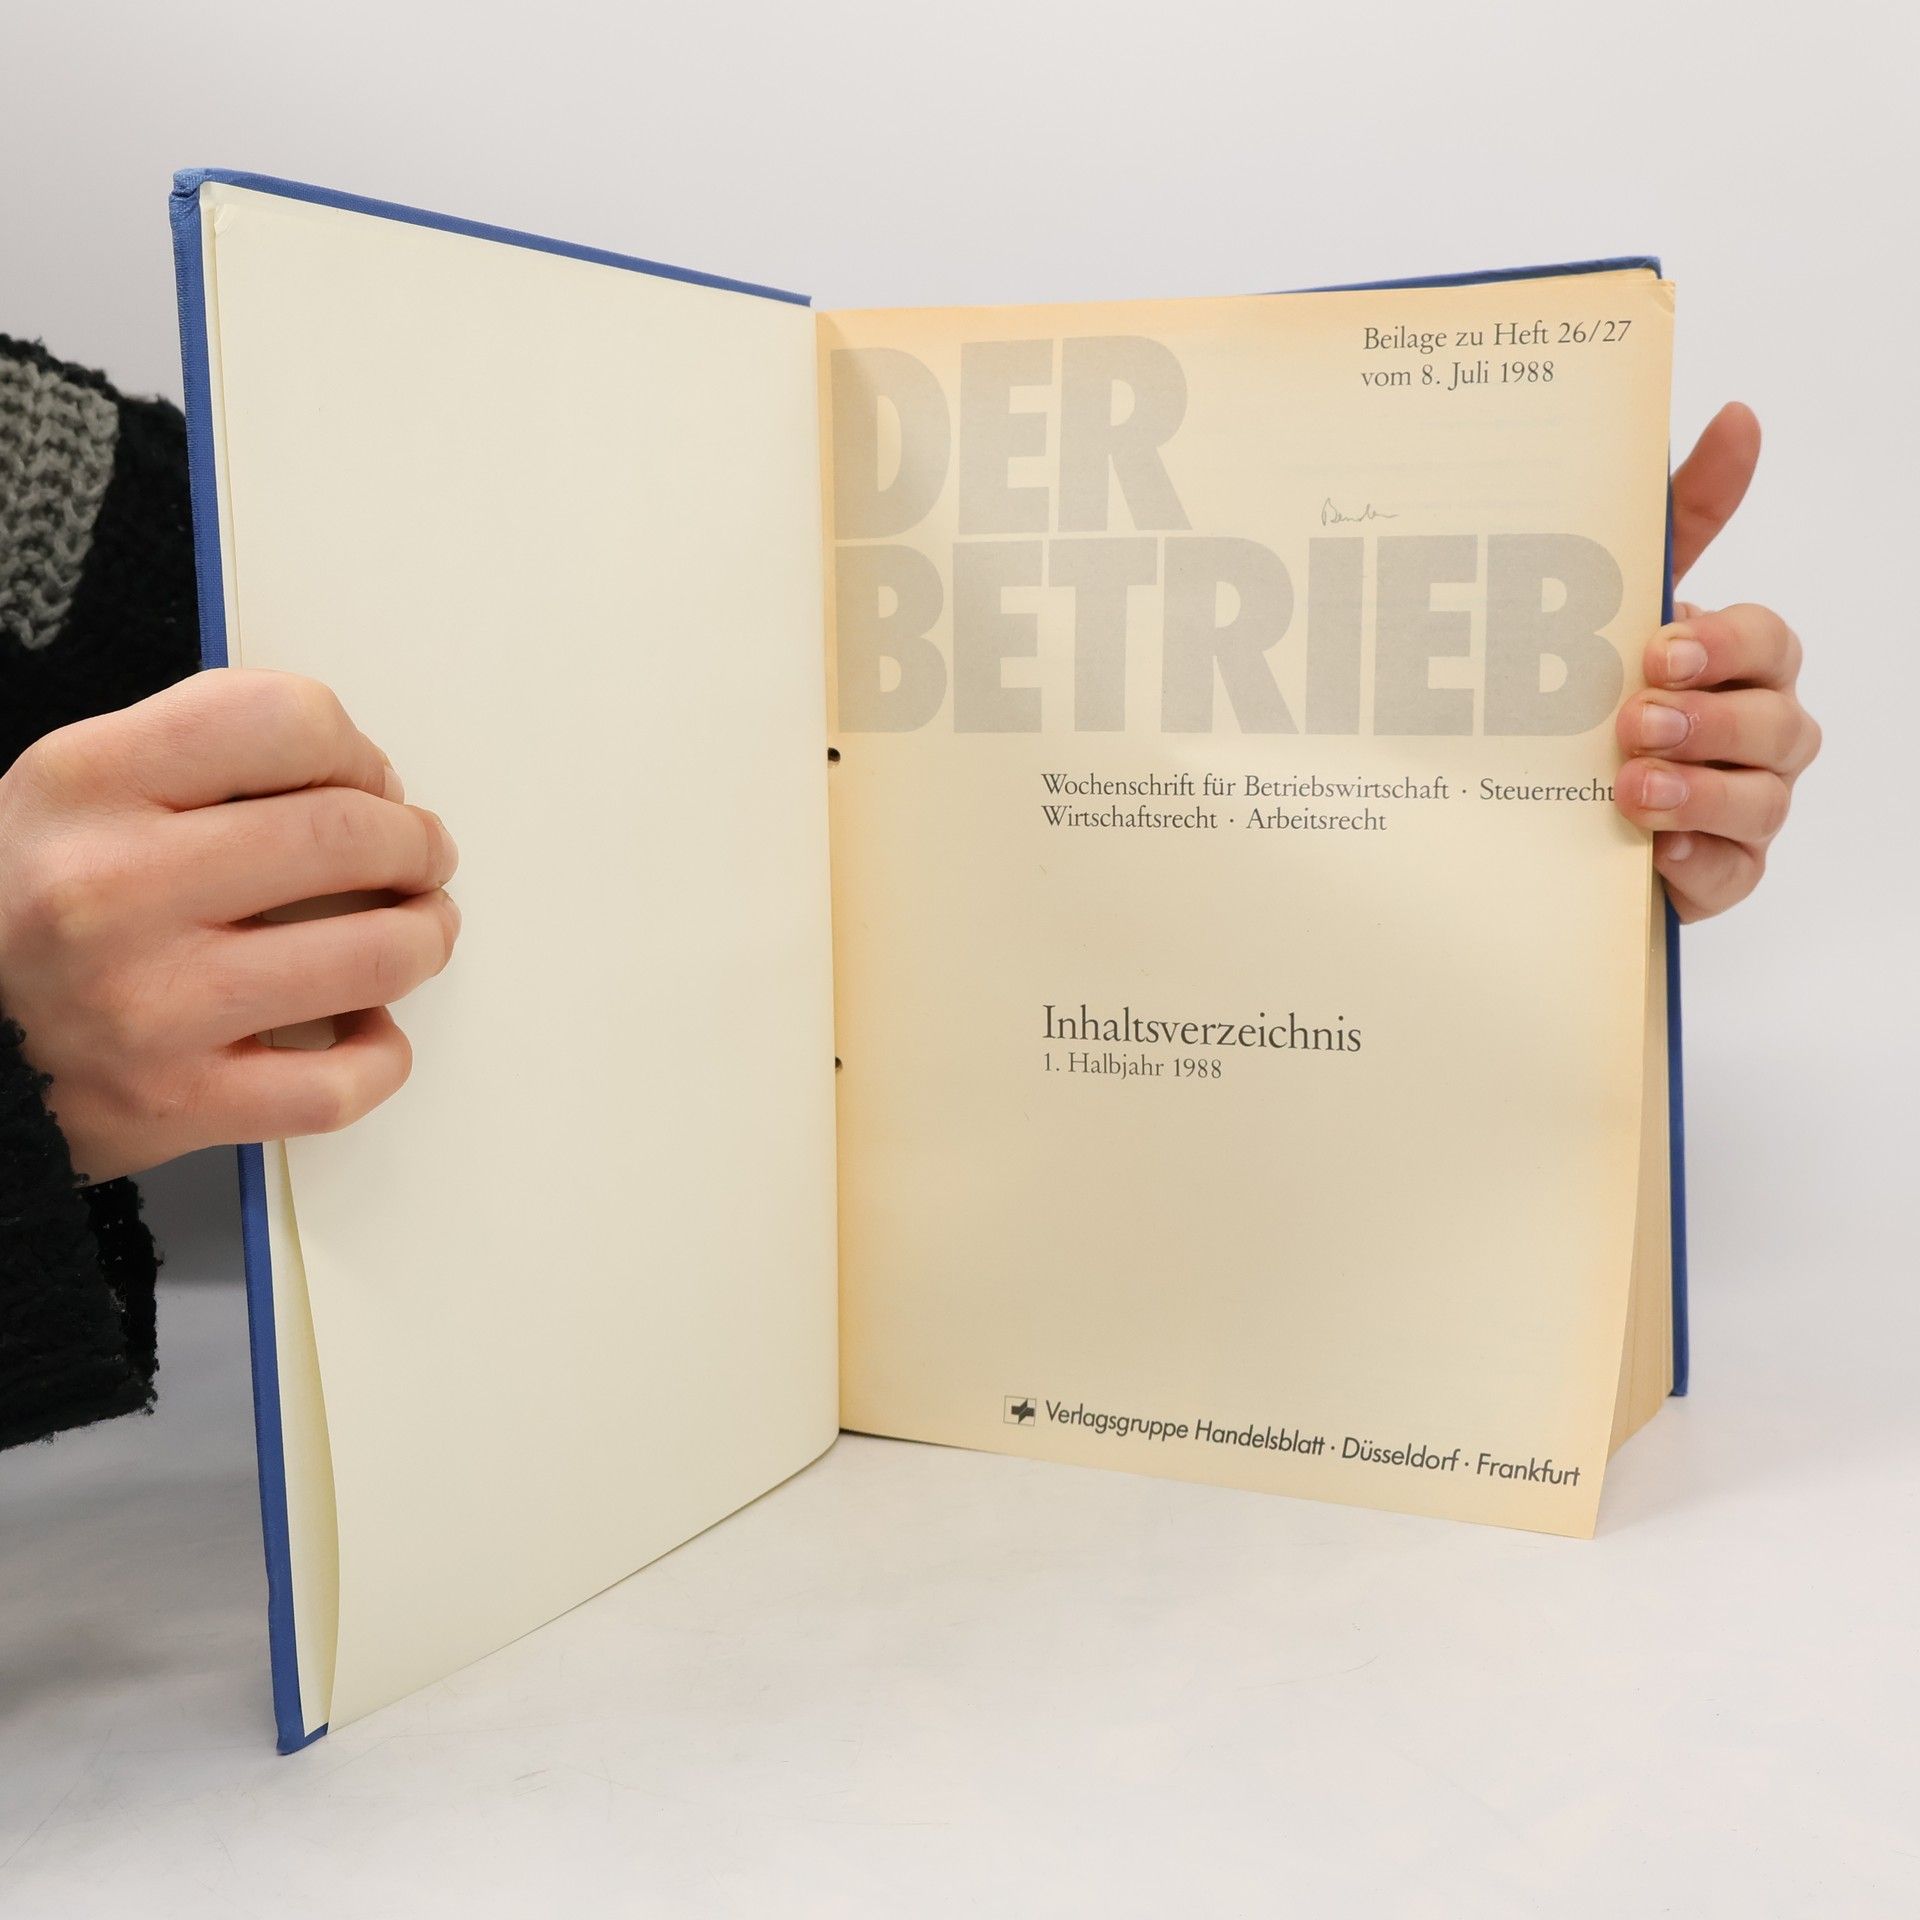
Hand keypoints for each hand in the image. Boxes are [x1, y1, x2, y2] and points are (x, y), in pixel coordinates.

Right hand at [0, 670, 459, 1182]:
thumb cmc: (35, 907)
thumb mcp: (80, 788)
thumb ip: (208, 753)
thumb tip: (365, 781)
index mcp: (87, 783)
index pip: (285, 721)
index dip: (358, 751)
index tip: (368, 783)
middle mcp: (109, 889)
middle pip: (348, 836)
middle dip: (417, 846)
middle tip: (422, 858)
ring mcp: (146, 1006)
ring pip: (374, 957)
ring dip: (425, 939)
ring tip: (415, 932)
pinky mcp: (176, 1104)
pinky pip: (341, 1084)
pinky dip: (383, 1055)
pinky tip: (366, 1029)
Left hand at [1613, 403, 1820, 919]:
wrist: (1533, 804)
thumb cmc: (1593, 690)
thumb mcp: (1615, 605)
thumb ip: (1678, 519)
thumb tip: (1740, 414)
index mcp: (1739, 665)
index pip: (1768, 642)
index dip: (1725, 644)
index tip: (1659, 646)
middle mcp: (1756, 735)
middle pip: (1779, 722)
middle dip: (1711, 720)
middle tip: (1635, 721)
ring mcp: (1744, 809)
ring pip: (1763, 802)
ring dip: (1700, 791)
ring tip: (1632, 789)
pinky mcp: (1716, 875)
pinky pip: (1734, 875)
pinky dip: (1699, 862)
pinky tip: (1657, 852)